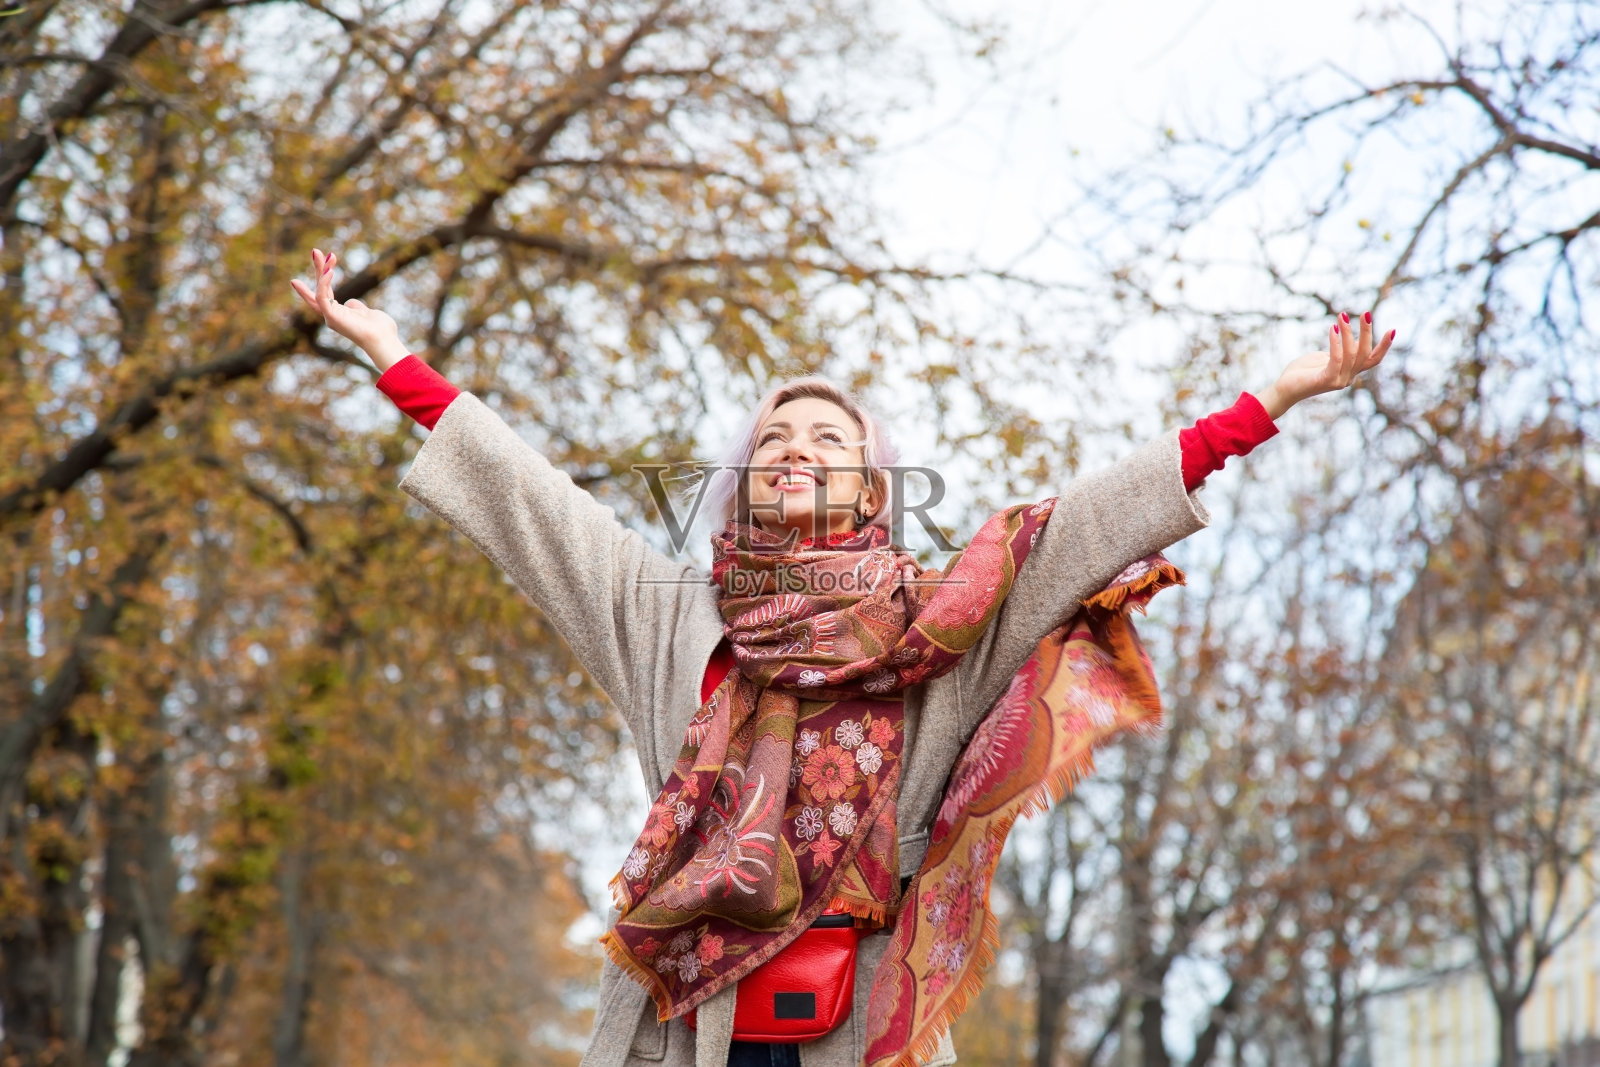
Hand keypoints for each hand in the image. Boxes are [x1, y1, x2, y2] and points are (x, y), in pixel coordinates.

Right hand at [290, 248, 409, 371]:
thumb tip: (351, 302)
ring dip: (321, 270)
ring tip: (323, 253)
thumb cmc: (380, 329)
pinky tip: (330, 270)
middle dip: (318, 269)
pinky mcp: (331, 317)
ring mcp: (330, 317)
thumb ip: (356, 306)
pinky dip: (324, 284)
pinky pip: (322, 297)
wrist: (383, 340)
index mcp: (339, 314)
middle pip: (319, 289)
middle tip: (315, 251)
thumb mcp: (366, 312)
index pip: (323, 296)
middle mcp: (332, 316)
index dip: (319, 281)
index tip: (304, 273)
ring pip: (320, 290)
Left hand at [1255, 311, 1395, 419]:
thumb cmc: (1302, 371)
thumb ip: (1339, 350)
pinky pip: (1336, 359)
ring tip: (1342, 316)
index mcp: (1350, 371)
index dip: (1384, 346)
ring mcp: (1338, 381)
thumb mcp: (1324, 357)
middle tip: (1365, 313)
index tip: (1392, 329)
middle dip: (1367, 332)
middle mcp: (1348, 377)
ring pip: (1352, 354)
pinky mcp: (1326, 380)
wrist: (1283, 389)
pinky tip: (1331, 329)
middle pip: (1365, 353)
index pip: (1373, 359)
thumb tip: (1348, 337)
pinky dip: (1336, 343)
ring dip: (1348, 332)